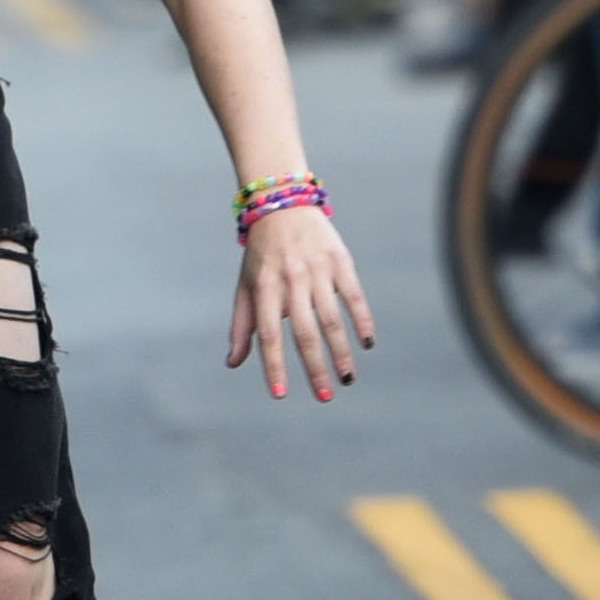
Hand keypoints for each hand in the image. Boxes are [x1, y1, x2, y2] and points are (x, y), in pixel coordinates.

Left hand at [224, 203, 374, 402]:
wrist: (282, 202)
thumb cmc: (261, 253)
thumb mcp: (245, 285)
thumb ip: (241, 325)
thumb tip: (233, 363)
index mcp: (264, 287)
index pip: (269, 335)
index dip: (273, 366)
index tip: (280, 394)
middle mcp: (291, 279)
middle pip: (304, 332)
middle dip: (315, 368)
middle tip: (324, 397)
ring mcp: (317, 269)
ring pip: (332, 319)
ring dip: (341, 352)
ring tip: (347, 378)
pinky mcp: (340, 260)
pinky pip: (354, 296)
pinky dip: (362, 321)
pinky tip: (366, 344)